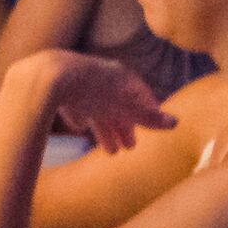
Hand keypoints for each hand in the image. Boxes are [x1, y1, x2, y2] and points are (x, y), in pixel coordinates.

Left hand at [15, 50, 175, 152]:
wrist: (50, 77)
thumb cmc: (92, 91)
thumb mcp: (123, 106)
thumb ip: (148, 117)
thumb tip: (177, 123)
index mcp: (120, 76)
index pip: (139, 95)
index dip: (146, 113)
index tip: (151, 128)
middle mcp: (101, 76)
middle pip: (117, 105)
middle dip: (124, 127)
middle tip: (129, 149)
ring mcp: (79, 81)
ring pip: (97, 108)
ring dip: (105, 129)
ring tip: (110, 151)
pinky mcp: (59, 88)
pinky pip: (73, 104)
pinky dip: (79, 115)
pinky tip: (78, 126)